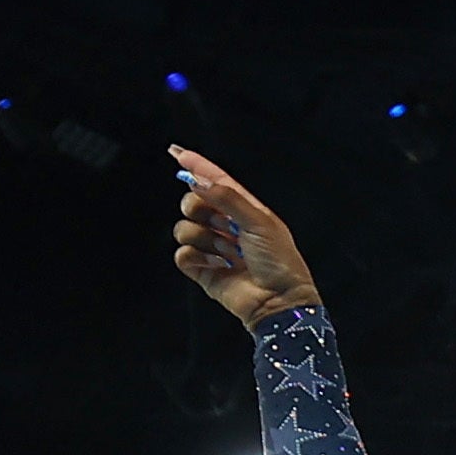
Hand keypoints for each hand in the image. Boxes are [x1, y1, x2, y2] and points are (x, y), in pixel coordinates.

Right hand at [168, 148, 317, 323]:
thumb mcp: (259, 221)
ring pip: (185, 228)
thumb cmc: (279, 262)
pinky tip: (216, 266)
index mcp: (244, 211)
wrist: (279, 302)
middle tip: (218, 223)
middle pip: (193, 202)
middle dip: (197, 207)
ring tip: (226, 253)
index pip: (216, 181)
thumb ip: (227, 198)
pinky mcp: (204, 270)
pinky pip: (182, 254)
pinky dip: (194, 258)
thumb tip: (198, 180)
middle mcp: (227, 227)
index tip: (176, 152)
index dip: (197, 166)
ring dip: (202, 237)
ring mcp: (214, 249)